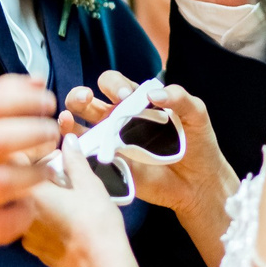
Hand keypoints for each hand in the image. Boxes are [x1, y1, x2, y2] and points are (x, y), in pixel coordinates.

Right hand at [0, 75, 60, 264]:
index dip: (23, 100)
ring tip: (50, 169)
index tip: (48, 101)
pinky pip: (4, 220)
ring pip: (1, 181)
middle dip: (31, 133)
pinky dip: (23, 212)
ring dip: (33, 173)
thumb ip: (0, 99)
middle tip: (52, 132)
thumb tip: (37, 80)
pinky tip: (31, 204)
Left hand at [23, 136, 147, 266]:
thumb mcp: (89, 184)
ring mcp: (25, 235)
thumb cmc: (95, 220)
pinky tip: (67, 223)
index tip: (54, 155)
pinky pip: (35, 227)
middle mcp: (18, 213)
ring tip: (69, 202)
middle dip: (41, 178)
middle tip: (66, 178)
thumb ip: (74, 161)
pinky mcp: (36, 252)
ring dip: (43, 201)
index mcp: (28, 191)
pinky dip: (46, 221)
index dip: (35, 154)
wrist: (101, 265)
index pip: (18, 162)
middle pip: (22, 185)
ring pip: (28, 208)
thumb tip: (68, 141)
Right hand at [61, 70, 235, 222]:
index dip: (115, 85)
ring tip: (66, 118)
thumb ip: (179, 97)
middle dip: (80, 95)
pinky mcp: (107, 166)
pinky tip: (67, 142)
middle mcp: (116, 119)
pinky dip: (70, 147)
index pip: (113, 83)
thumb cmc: (198, 144)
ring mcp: (108, 143)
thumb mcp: (196, 114)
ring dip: (68, 118)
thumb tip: (153, 93)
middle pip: (86, 100)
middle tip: (86, 99)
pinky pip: (83, 155)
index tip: (127, 95)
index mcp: (134, 102)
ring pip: (77, 125)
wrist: (199, 183)